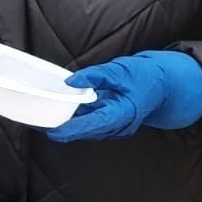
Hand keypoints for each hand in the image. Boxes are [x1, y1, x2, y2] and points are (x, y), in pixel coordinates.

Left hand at [47, 50, 201, 142]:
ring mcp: (116, 126)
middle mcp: (119, 125)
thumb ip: (95, 75)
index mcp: (123, 113)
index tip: (52, 132)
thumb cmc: (146, 76)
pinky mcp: (111, 122)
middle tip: (36, 123)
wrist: (166, 85)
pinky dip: (75, 119)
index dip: (72, 129)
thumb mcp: (120, 69)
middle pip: (86, 130)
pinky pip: (91, 123)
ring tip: (41, 119)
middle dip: (62, 128)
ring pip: (87, 129)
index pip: (93, 125)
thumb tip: (71, 81)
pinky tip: (59, 112)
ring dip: (67, 125)